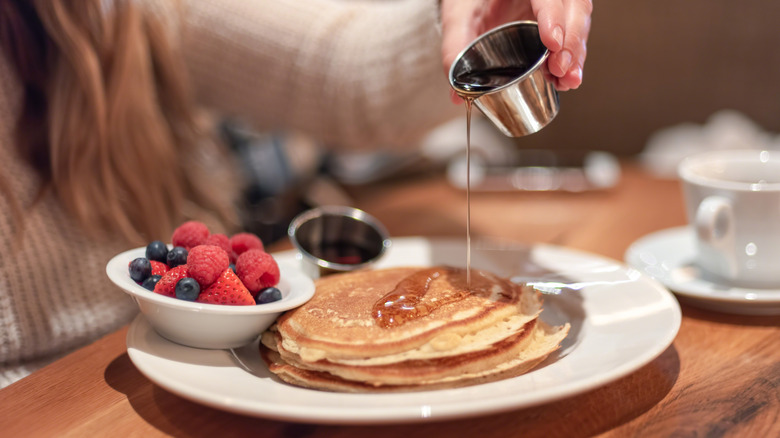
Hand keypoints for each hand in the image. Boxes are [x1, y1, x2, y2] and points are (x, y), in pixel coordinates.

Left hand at [440, 0, 591, 93]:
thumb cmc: (467, 0)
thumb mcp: (457, 18)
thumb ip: (454, 49)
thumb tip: (457, 94)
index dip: (553, 16)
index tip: (552, 43)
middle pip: (573, 6)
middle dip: (571, 41)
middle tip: (560, 70)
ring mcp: (554, 2)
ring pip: (579, 19)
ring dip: (576, 52)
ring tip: (567, 80)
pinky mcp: (558, 17)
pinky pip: (573, 32)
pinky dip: (573, 56)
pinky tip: (567, 78)